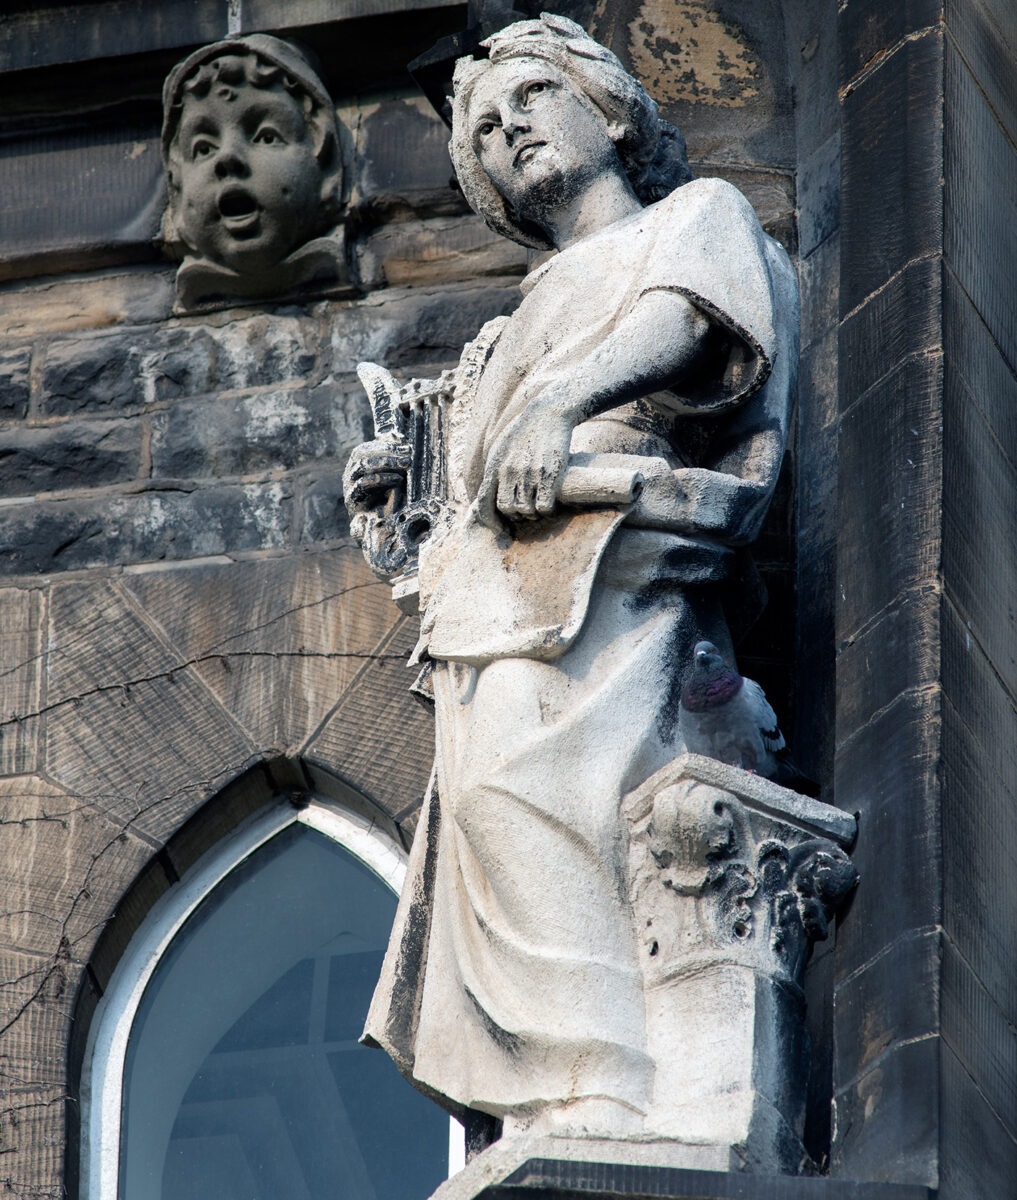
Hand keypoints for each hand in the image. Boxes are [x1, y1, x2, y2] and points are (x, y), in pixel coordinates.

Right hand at [343, 438, 410, 516]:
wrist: (379, 529)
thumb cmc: (389, 501)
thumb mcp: (394, 478)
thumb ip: (395, 461)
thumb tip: (402, 439)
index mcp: (357, 465)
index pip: (367, 448)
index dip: (386, 445)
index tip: (406, 446)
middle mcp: (350, 473)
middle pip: (362, 454)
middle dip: (388, 453)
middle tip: (408, 456)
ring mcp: (349, 486)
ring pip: (362, 465)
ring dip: (386, 463)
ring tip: (405, 465)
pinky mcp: (352, 500)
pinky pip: (363, 484)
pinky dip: (382, 479)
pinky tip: (397, 480)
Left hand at [475, 396, 574, 528]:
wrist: (548, 413)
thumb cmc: (524, 431)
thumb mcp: (501, 447)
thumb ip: (494, 470)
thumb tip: (487, 494)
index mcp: (494, 466)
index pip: (484, 504)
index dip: (490, 522)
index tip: (499, 531)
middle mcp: (508, 471)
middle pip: (507, 509)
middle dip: (515, 516)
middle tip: (525, 513)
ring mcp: (528, 473)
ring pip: (525, 510)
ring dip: (532, 514)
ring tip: (537, 508)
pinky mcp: (548, 474)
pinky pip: (543, 505)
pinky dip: (546, 510)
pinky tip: (550, 505)